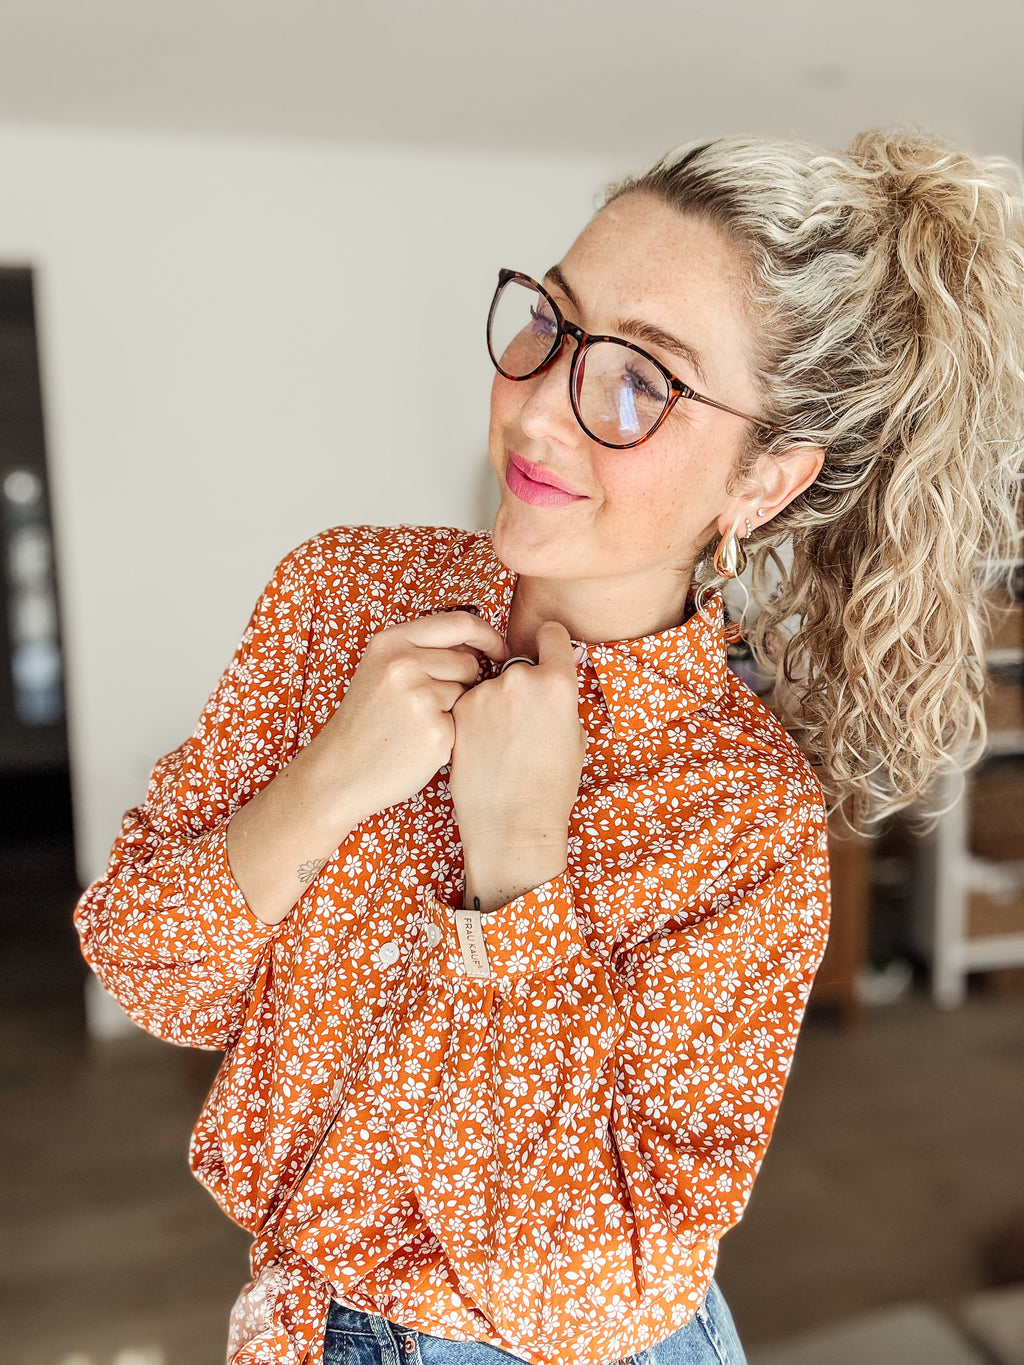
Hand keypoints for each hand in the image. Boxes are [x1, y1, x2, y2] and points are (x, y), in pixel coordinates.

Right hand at [310, 611, 508, 827]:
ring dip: (455, 709)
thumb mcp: (381, 671)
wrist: (339, 773)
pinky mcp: (436, 732)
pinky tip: (422, 744)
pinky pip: (464, 723)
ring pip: (468, 693)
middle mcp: (402, 665)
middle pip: (467, 661)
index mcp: (390, 643)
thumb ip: (423, 650)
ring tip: (418, 724)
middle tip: (431, 704)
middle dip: (464, 681)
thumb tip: (479, 641)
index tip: (499, 650)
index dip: (488, 635)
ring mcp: (419, 698)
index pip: (460, 622)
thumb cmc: (368, 722)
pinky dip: (451, 734)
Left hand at [449, 621, 585, 909]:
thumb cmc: (550, 787)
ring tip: (501, 741)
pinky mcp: (458, 711)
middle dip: (520, 682)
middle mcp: (519, 678)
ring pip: (490, 683)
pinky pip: (470, 702)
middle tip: (522, 719)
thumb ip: (562, 698)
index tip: (544, 651)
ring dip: (495, 700)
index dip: (548, 643)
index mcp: (556, 682)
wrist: (511, 823)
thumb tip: (555, 675)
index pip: (551, 634)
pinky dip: (474, 717)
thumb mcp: (574, 735)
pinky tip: (482, 747)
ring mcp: (484, 694)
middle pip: (518, 663)